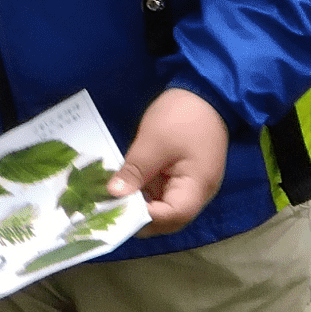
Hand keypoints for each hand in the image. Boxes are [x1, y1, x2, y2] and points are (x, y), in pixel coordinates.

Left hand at [108, 87, 228, 234]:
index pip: (172, 216)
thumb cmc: (181, 117)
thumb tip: (114, 195)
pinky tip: (121, 187)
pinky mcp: (180, 175)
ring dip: (140, 205)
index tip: (114, 210)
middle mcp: (197, 193)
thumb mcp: (153, 142)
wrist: (204, 93)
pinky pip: (162, 192)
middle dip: (140, 217)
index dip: (144, 217)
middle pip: (169, 218)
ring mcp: (189, 184)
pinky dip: (143, 193)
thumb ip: (135, 171)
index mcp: (197, 187)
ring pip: (163, 206)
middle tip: (106, 209)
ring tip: (109, 201)